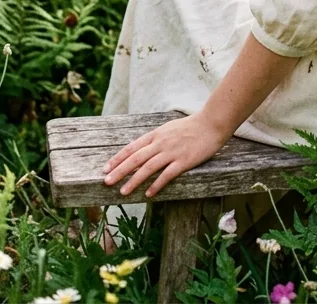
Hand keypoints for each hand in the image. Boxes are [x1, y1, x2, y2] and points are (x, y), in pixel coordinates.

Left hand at [103, 111, 226, 198]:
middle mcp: (161, 142)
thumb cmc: (191, 127)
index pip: (132, 147)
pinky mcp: (184, 161)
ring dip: (134, 180)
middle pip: (136, 158)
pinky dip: (157, 184)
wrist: (211, 123)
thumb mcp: (168, 129)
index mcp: (156, 134)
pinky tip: (149, 194)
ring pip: (148, 167)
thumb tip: (139, 149)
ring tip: (123, 192)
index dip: (117, 158)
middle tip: (106, 182)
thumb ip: (155, 138)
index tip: (105, 168)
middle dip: (119, 171)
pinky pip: (167, 174)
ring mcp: (172, 152)